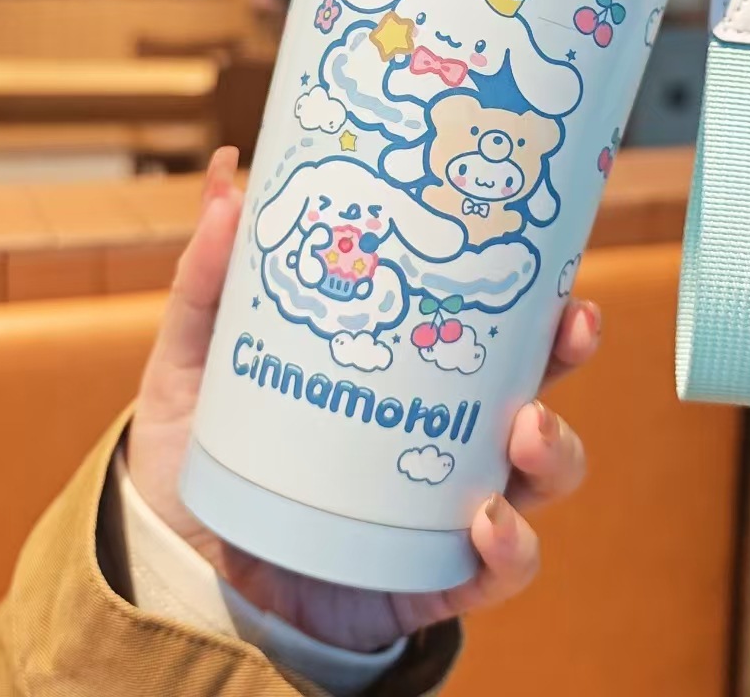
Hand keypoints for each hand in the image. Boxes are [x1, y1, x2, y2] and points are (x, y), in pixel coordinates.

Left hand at [128, 147, 601, 653]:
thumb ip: (210, 276)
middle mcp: (440, 435)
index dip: (530, 287)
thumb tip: (230, 172)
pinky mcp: (432, 577)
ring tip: (527, 427)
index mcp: (404, 375)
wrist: (176, 576)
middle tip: (573, 323)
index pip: (486, 325)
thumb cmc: (200, 458)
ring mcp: (443, 509)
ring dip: (557, 446)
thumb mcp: (198, 361)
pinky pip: (503, 568)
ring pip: (542, 474)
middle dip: (567, 352)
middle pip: (534, 384)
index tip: (549, 251)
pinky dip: (512, 546)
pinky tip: (486, 521)